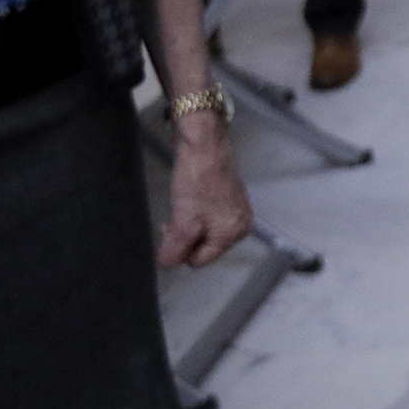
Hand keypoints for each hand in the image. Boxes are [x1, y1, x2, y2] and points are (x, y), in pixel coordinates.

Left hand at [157, 114, 251, 268]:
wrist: (203, 144)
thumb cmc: (196, 179)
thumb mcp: (182, 222)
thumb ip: (174, 250)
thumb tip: (168, 265)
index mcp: (234, 233)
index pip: (199, 261)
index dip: (181, 248)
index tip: (172, 228)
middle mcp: (241, 224)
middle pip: (203, 247)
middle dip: (185, 236)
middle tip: (175, 217)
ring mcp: (237, 209)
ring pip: (204, 232)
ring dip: (188, 224)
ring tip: (182, 205)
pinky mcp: (230, 197)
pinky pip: (208, 217)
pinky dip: (195, 212)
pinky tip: (190, 198)